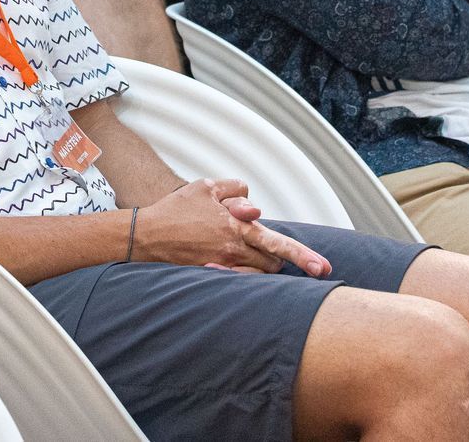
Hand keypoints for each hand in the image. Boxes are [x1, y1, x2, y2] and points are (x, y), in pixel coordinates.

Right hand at [135, 179, 330, 276]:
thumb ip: (235, 191)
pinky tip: (235, 266)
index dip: (303, 256)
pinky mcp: (211, 277)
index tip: (322, 268)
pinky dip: (244, 275)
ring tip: (245, 252)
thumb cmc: (176, 209)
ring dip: (260, 265)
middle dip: (277, 257)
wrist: (146, 236)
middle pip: (272, 262)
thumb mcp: (205, 187)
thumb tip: (253, 205)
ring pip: (258, 273)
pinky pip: (239, 281)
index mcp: (235, 227)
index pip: (277, 243)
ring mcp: (222, 267)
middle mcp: (232, 251)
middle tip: (271, 251)